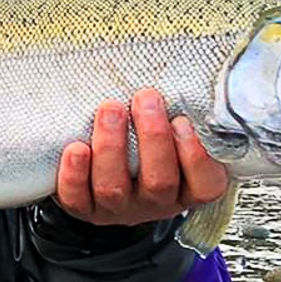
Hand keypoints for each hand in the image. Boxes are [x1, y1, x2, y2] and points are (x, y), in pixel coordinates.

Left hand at [54, 88, 230, 228]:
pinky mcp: (85, 208)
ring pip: (115, 188)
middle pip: (159, 182)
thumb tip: (184, 73)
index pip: (206, 184)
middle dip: (152, 137)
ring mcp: (120, 208)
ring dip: (112, 146)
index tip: (182, 120)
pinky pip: (77, 199)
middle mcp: (156, 202)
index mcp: (188, 187)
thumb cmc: (148, 141)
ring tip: (110, 109)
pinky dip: (74, 175)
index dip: (195, 155)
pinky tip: (76, 148)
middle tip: (145, 98)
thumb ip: (181, 112)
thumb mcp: (174, 130)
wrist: (107, 171)